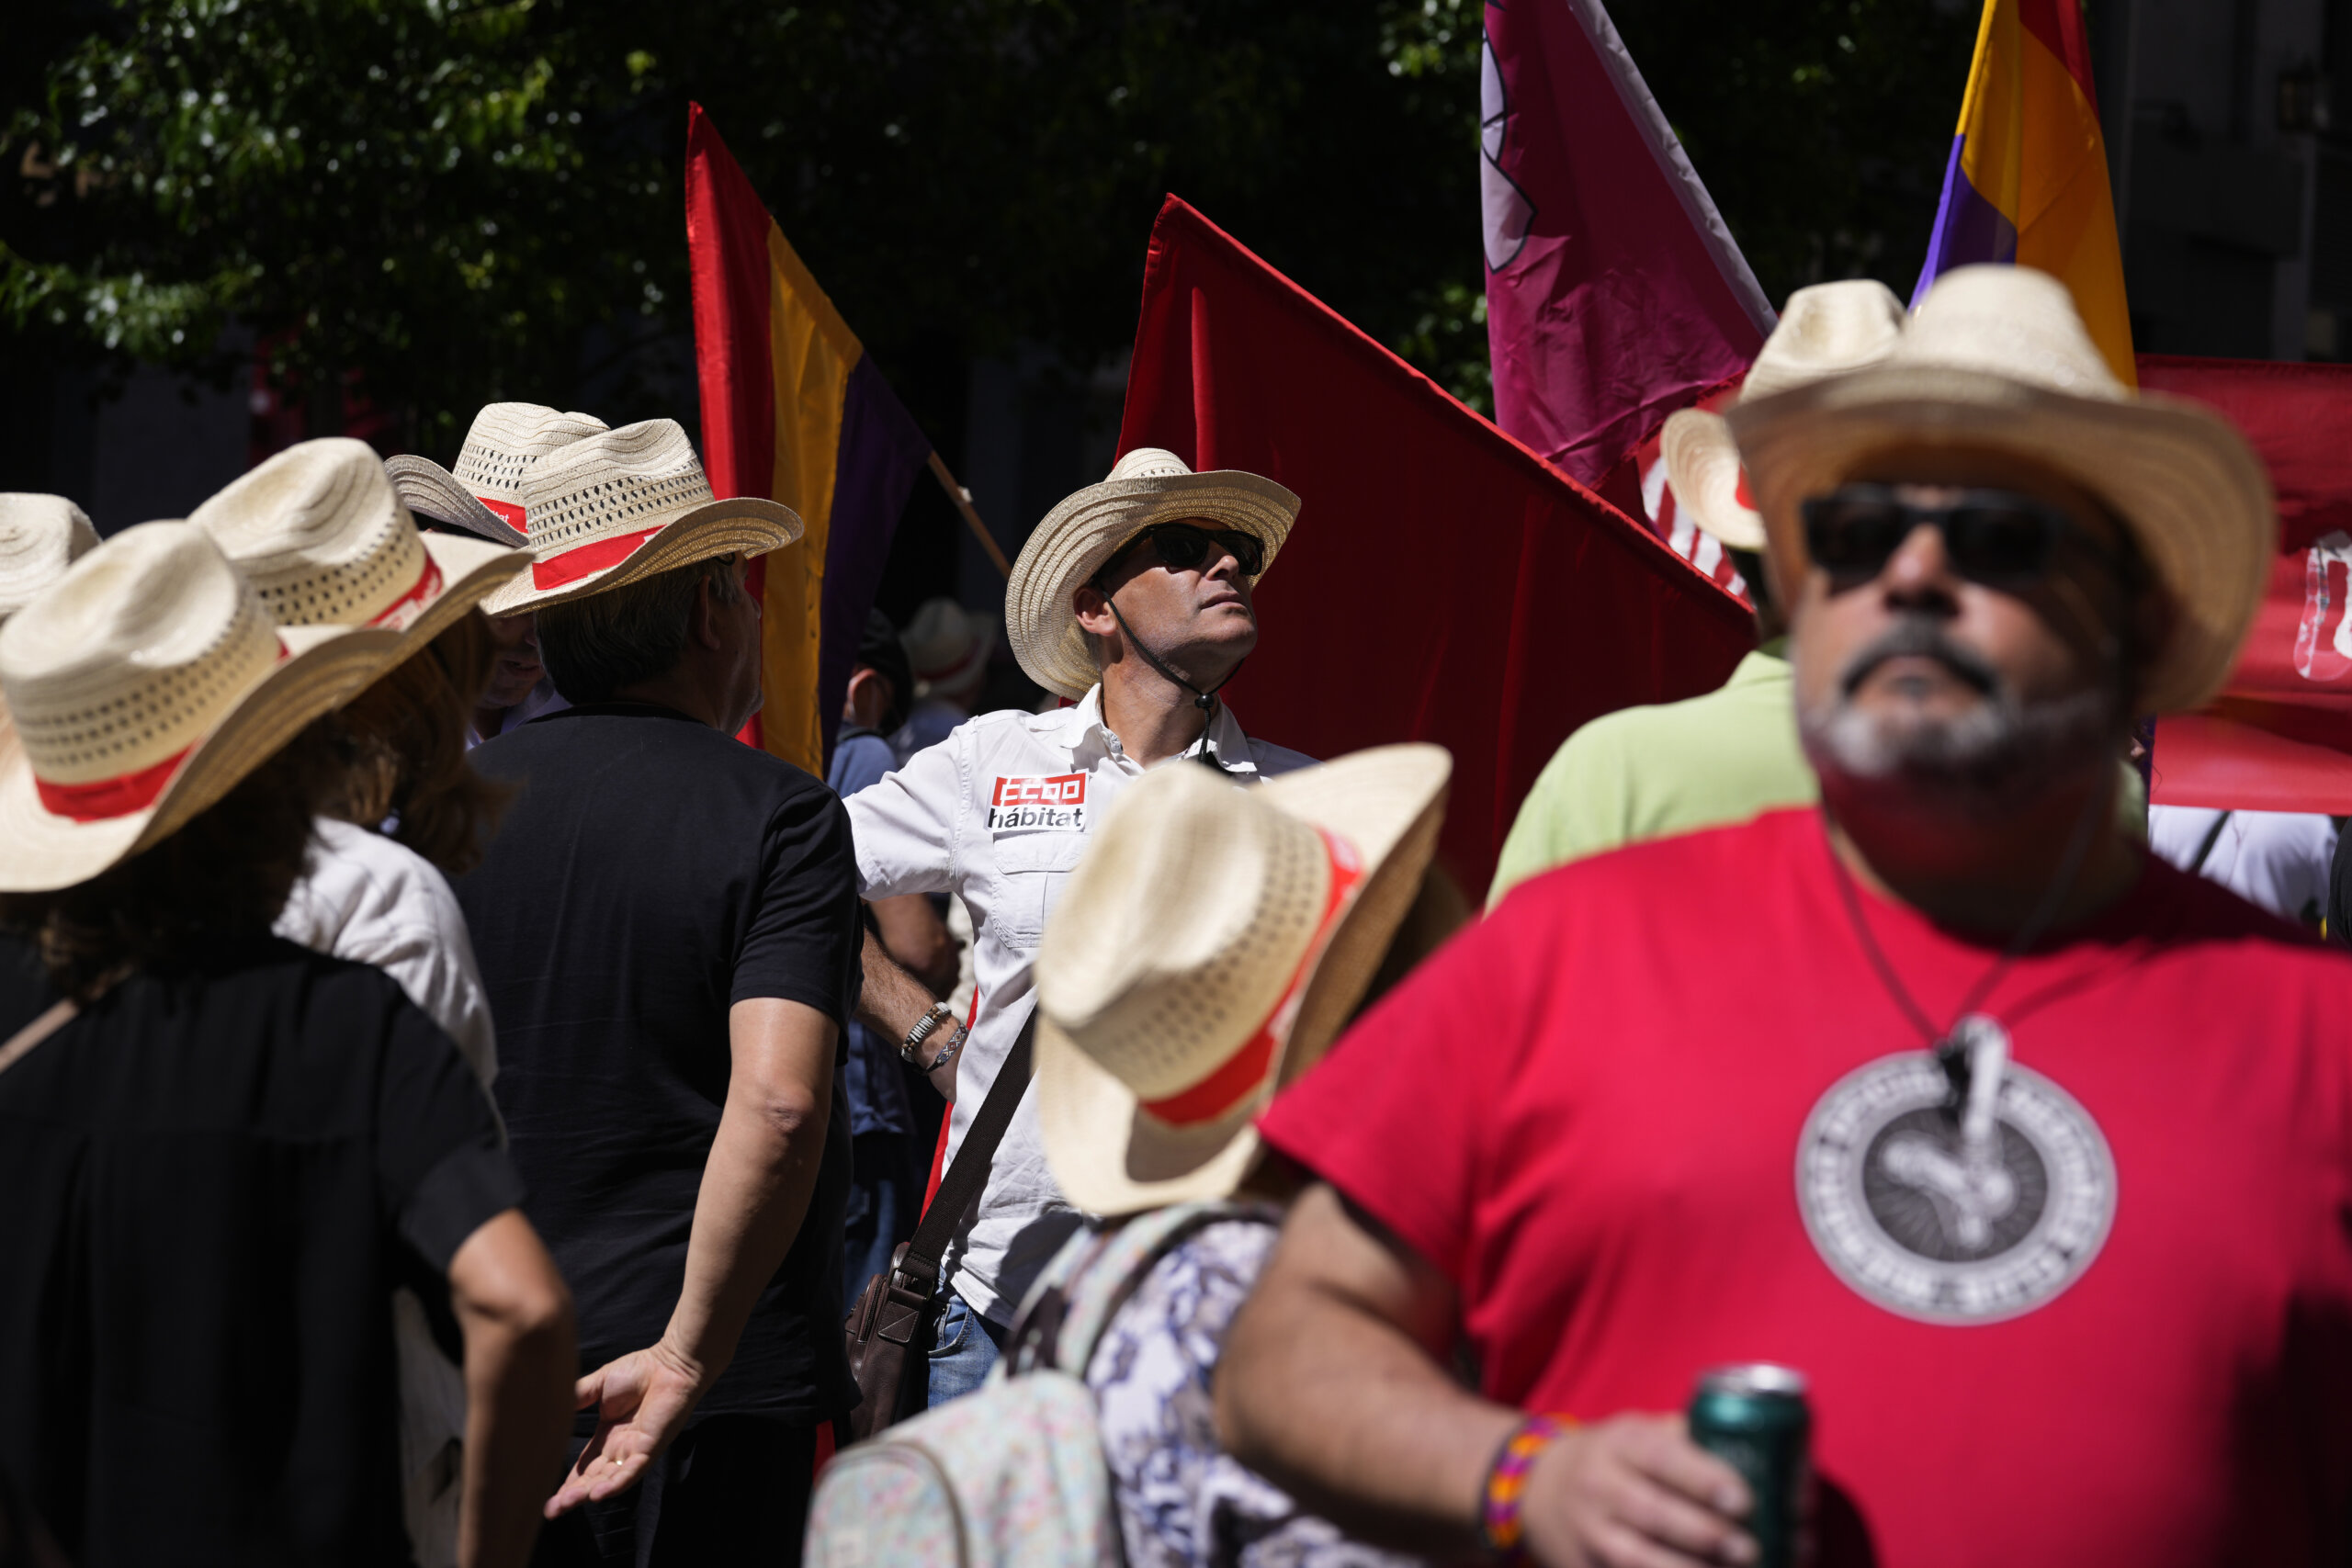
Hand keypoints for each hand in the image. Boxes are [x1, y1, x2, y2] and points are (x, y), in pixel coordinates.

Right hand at [542, 1338, 708, 1517]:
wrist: (670, 1363)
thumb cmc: (639, 1370)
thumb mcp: (599, 1384)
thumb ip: (577, 1396)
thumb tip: (549, 1406)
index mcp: (607, 1436)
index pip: (584, 1467)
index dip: (568, 1483)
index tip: (548, 1498)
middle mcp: (619, 1448)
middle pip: (592, 1479)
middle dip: (572, 1495)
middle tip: (550, 1511)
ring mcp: (634, 1451)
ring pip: (609, 1480)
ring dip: (588, 1493)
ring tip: (566, 1504)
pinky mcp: (649, 1448)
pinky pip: (631, 1471)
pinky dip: (615, 1484)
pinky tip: (597, 1494)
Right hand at [1519, 1414, 1754, 1567]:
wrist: (1538, 1487)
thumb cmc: (1611, 1458)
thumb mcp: (1637, 1432)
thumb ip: (1686, 1442)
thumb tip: (1762, 1458)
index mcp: (1619, 1443)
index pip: (1663, 1459)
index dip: (1704, 1480)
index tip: (1744, 1500)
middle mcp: (1598, 1485)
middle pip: (1653, 1513)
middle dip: (1705, 1535)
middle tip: (1749, 1549)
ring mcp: (1587, 1531)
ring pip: (1636, 1558)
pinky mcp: (1581, 1566)